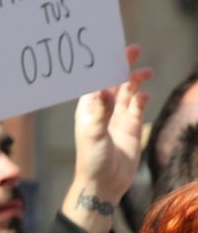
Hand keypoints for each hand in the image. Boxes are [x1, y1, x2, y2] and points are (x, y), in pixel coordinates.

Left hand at [72, 44, 152, 206]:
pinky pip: (138, 107)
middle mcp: (102, 110)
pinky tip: (145, 94)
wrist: (104, 183)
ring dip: (135, 80)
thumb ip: (100, 113)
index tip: (110, 49)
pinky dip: (142, 98)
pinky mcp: (131, 127)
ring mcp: (117, 118)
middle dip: (121, 66)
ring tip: (145, 71)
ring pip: (127, 92)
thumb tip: (104, 91)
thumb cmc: (91, 160)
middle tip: (133, 49)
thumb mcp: (94, 135)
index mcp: (88, 108)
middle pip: (113, 82)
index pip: (95, 81)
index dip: (102, 65)